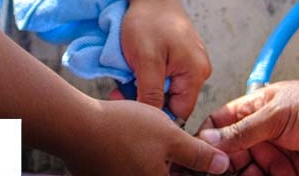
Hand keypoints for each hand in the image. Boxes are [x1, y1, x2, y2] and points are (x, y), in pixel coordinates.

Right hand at [64, 99, 229, 175]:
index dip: (195, 168)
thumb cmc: (124, 128)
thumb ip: (197, 154)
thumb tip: (222, 166)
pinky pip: (129, 170)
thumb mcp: (170, 136)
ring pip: (148, 172)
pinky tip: (135, 140)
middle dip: (176, 163)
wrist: (76, 127)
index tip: (198, 156)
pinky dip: (137, 159)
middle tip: (175, 142)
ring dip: (156, 160)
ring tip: (154, 138)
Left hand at [122, 0, 211, 120]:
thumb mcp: (146, 61)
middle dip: (146, 99)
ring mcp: (189, 62)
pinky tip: (134, 68)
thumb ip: (152, 93)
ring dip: (144, 87)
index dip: (155, 114)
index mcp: (197, 73)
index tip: (130, 106)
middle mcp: (198, 70)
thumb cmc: (148, 22)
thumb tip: (153, 123)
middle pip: (172, 101)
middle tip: (121, 90)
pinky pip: (165, 76)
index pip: (179, 111)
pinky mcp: (179, 56)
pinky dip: (147, 76)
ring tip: (126, 76)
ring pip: (166, 89)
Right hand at [196, 79, 298, 175]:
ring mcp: (275, 152)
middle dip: (221, 168)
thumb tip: (209, 138)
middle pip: (229, 155)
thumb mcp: (277, 114)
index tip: (195, 157)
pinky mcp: (290, 171)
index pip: (218, 125)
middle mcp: (261, 132)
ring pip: (247, 172)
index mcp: (253, 109)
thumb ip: (243, 130)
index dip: (205, 141)